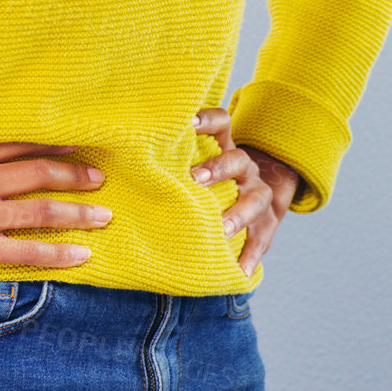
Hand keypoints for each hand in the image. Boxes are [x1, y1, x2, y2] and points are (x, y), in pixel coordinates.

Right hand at [0, 130, 111, 294]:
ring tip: (103, 214)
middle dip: (72, 174)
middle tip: (99, 176)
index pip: (13, 145)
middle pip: (36, 172)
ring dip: (76, 211)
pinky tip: (81, 255)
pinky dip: (58, 252)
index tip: (73, 142)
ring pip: (40, 209)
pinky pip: (26, 251)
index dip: (46, 143)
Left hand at [192, 107, 301, 277]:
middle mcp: (245, 169)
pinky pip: (261, 240)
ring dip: (238, 213)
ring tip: (221, 229)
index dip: (207, 120)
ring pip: (255, 198)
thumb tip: (125, 157)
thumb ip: (176, 158)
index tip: (188, 122)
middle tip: (196, 178)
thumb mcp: (201, 162)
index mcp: (225, 148)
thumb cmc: (213, 183)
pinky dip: (250, 255)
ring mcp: (258, 196)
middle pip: (238, 160)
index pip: (221, 123)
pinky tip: (240, 270)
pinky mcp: (266, 226)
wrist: (260, 201)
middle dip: (218, 168)